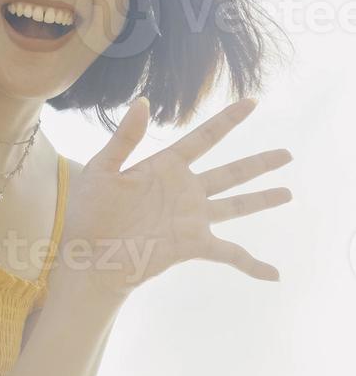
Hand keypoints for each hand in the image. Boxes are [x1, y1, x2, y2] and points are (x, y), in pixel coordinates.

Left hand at [58, 97, 292, 306]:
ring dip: (262, 200)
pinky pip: (229, 254)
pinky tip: (273, 274)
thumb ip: (125, 137)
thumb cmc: (88, 211)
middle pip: (231, 172)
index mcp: (165, 166)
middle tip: (287, 153)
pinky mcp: (191, 245)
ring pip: (236, 205)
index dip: (229, 120)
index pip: (205, 137)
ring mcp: (191, 218)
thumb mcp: (102, 168)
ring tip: (288, 192)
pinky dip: (252, 264)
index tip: (252, 102)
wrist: (88, 256)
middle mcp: (184, 190)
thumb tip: (142, 102)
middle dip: (259, 163)